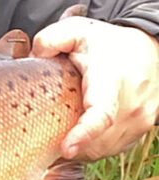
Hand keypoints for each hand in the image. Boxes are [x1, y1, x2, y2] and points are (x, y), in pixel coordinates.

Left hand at [32, 17, 158, 160]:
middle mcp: (131, 105)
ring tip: (59, 130)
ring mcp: (139, 121)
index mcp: (111, 81)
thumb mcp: (78, 30)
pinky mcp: (140, 130)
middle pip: (96, 140)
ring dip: (79, 148)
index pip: (102, 114)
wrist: (149, 50)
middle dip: (67, 143)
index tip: (66, 149)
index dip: (84, 134)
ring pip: (102, 149)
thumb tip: (32, 58)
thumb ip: (50, 39)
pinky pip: (111, 149)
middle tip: (41, 133)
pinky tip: (77, 134)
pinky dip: (91, 147)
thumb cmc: (109, 43)